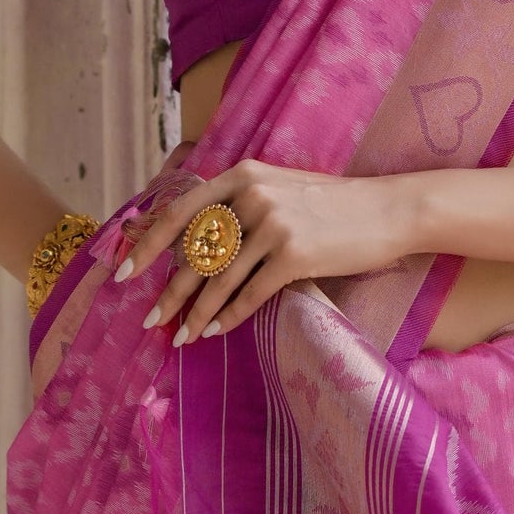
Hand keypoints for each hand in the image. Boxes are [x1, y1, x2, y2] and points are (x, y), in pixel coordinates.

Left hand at [112, 159, 416, 344]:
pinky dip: (229, 316)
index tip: (124, 272)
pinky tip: (216, 331)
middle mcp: (252, 195)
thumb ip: (240, 207)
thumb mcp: (281, 190)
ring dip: (196, 313)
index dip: (148, 245)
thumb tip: (195, 243)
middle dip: (169, 292)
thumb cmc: (334, 206)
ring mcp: (273, 223)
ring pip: (219, 278)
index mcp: (243, 175)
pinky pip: (249, 293)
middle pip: (194, 252)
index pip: (180, 212)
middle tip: (148, 320)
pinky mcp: (294, 254)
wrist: (389, 210)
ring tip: (181, 337)